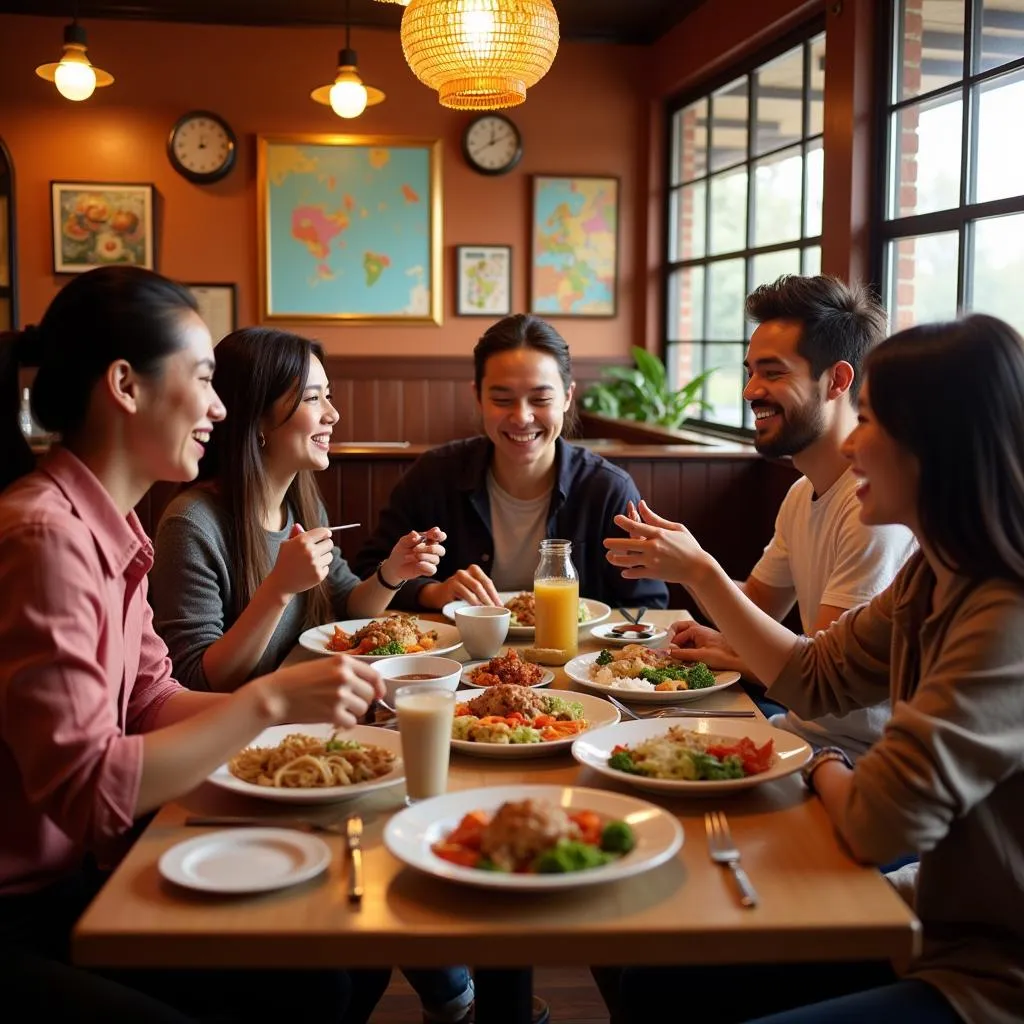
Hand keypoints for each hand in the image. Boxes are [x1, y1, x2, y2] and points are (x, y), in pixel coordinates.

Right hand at [255, 654, 384, 728]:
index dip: (378, 687)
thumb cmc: (297, 680)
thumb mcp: (323, 666)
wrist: (276, 695)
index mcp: (343, 661)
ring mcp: (340, 695)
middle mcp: (344, 676)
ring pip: (362, 709)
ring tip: (335, 709)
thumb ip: (346, 672)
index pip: (373, 675)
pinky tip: (332, 719)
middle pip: (370, 694)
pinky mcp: (333, 713)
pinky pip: (352, 723)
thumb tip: (371, 687)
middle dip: (361, 701)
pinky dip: (344, 724)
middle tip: (345, 703)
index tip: (379, 695)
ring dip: (352, 712)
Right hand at [267, 524, 332, 599]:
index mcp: (302, 541)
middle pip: (330, 543)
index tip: (327, 535)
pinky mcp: (319, 575)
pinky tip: (310, 570)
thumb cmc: (284, 561)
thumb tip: (298, 525)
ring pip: (330, 556)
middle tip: (319, 548)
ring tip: (312, 561)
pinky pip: (327, 567)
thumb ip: (295, 534)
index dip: (326, 533)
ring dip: (323, 557)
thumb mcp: (286, 545)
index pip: (323, 532)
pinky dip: (321, 568)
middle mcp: (310, 551)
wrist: (281, 582)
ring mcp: (315, 564)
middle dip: (325, 545)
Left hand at [380, 527, 445, 584]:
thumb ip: (410, 537)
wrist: (395, 565)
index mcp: (429, 540)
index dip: (440, 535)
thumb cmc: (401, 551)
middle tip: (415, 549)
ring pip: (436, 559)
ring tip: (409, 557)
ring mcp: (431, 561)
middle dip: (430, 548)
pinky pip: (432, 569)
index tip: (435, 534)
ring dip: (423, 557)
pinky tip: (417, 564)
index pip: (440, 536)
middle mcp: (432, 550)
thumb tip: (416, 534)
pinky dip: (425, 566)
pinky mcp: (428, 570)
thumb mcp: (403, 542)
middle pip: (441, 550)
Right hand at [431, 564, 502, 606]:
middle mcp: (467, 571)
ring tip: (488, 610)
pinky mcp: (452, 584)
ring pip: (476, 587)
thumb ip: (482, 594)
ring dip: (483, 600)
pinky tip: (476, 608)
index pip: (488, 582)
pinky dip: (473, 601)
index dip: (495, 595)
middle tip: (495, 609)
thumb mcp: (471, 591)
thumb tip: (499, 606)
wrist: (438, 595)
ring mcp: (458, 576)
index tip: (501, 606)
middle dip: (491, 597)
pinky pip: (465, 592)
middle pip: (483, 583)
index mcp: (474, 570)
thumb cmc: (458, 594)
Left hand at [604, 499, 707, 584]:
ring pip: (629, 560)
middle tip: (605, 542)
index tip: (616, 519)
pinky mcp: (654, 573)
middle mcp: (654, 547)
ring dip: (617, 559)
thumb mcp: (675, 528)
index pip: (637, 526)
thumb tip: (641, 505)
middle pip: (628, 544)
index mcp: (659, 534)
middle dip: (614, 543)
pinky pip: (637, 573)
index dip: (624, 522)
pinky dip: (629, 573)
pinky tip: (624, 572)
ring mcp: (653, 561)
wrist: (699, 568)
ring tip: (610, 557)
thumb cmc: (689, 546)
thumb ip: (655, 518)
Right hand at [669, 621, 743, 671]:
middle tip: (668, 648)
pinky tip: (686, 655)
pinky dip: (685, 646)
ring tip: (675, 652)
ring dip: (679, 642)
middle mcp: (699, 629)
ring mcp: (702, 635)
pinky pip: (691, 640)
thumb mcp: (700, 656)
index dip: (670, 645)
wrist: (739, 659)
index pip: (676, 636)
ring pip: (685, 634)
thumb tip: (668, 652)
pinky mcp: (706, 641)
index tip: (666, 654)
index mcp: (696, 630)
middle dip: (672, 637)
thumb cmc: (723, 656)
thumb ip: (683, 654)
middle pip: (679, 628)